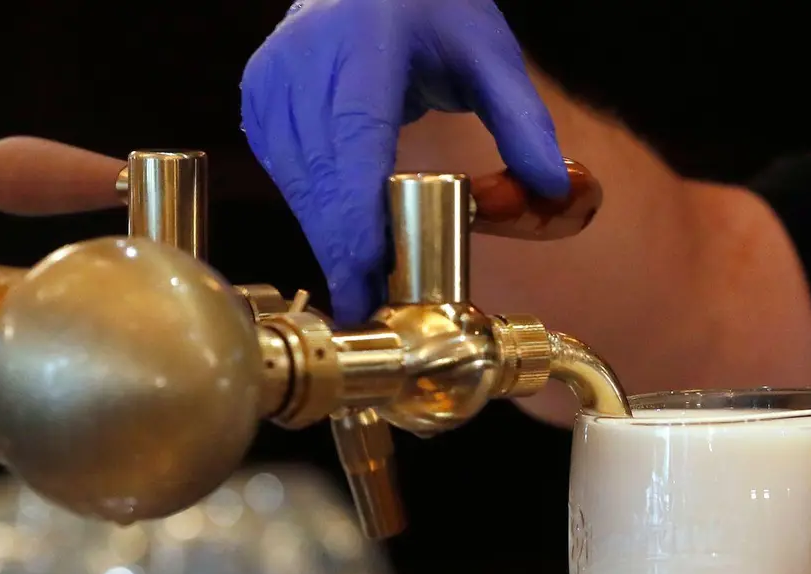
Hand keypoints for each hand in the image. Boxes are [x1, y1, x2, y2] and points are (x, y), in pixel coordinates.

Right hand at [241, 0, 567, 321]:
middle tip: (370, 307)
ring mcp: (274, 76)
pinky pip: (284, 171)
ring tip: (361, 287)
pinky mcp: (260, 95)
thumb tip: (550, 188)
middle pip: (320, 172)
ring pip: (296, 179)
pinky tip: (342, 240)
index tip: (367, 270)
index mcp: (366, 40)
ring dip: (327, 236)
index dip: (356, 212)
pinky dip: (313, 210)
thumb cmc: (432, 11)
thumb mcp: (490, 55)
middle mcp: (307, 56)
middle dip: (344, 247)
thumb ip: (523, 121)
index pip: (355, 137)